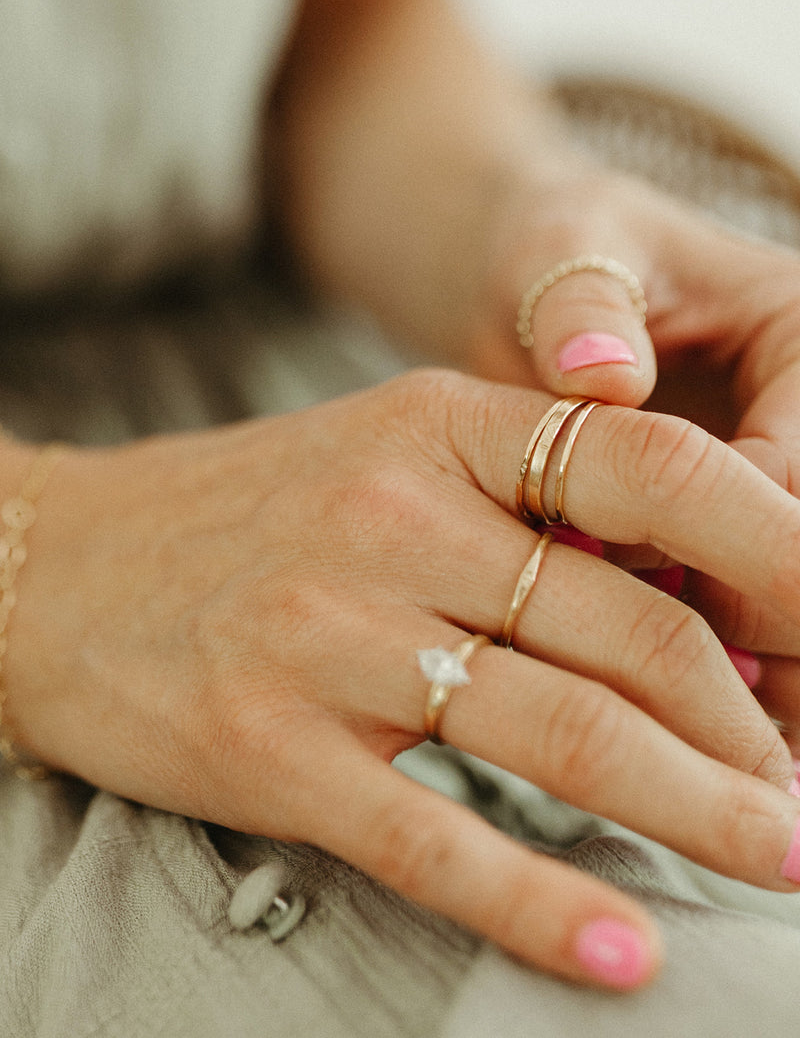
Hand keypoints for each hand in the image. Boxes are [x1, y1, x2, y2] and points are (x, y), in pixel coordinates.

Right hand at [6, 370, 799, 989]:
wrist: (56, 563)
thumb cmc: (246, 514)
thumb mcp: (388, 459)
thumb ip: (523, 511)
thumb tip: (679, 591)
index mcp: (440, 427)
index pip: (655, 472)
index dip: (781, 548)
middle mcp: (396, 517)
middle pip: (630, 626)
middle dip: (754, 720)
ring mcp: (329, 632)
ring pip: (559, 733)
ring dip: (692, 810)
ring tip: (780, 858)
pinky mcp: (269, 745)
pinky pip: (437, 835)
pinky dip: (542, 899)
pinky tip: (620, 950)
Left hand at [467, 166, 799, 745]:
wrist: (526, 280)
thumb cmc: (546, 250)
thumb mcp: (560, 252)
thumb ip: (581, 307)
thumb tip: (601, 374)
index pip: (787, 468)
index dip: (752, 551)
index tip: (685, 615)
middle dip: (777, 636)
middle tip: (747, 746)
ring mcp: (766, 473)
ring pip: (786, 598)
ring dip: (769, 685)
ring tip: (745, 777)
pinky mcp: (721, 524)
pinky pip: (747, 610)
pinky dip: (731, 678)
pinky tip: (704, 746)